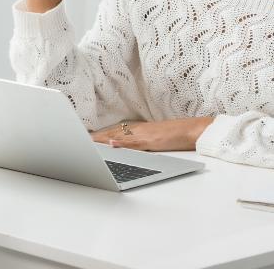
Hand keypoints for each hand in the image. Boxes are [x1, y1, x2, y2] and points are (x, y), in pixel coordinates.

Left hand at [90, 117, 213, 151]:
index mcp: (139, 129)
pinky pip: (134, 142)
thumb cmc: (177, 135)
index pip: (115, 131)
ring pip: (119, 136)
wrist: (194, 130)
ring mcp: (144, 134)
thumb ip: (141, 140)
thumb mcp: (156, 138)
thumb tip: (126, 145)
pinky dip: (122, 143)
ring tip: (88, 142)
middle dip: (96, 137)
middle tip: (79, 140)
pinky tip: (111, 144)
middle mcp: (139, 129)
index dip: (100, 135)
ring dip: (103, 139)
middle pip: (113, 132)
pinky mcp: (151, 140)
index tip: (86, 137)